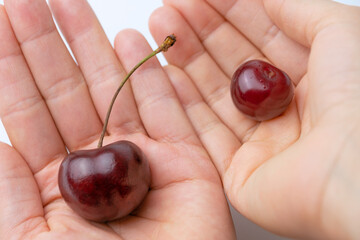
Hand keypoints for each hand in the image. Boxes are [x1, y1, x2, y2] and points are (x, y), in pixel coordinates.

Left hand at [0, 0, 235, 238]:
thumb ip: (8, 195)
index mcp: (58, 182)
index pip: (28, 112)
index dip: (11, 66)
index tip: (0, 23)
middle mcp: (99, 161)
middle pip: (68, 90)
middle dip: (47, 43)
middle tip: (29, 0)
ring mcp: (144, 156)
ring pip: (115, 89)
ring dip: (92, 46)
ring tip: (71, 4)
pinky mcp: (183, 158)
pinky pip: (167, 107)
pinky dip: (149, 74)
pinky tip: (130, 40)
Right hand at [149, 0, 359, 238]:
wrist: (355, 176)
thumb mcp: (340, 33)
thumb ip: (297, 10)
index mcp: (312, 79)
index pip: (259, 39)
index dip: (227, 13)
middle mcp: (284, 110)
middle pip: (231, 65)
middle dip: (199, 33)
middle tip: (169, 8)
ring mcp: (261, 143)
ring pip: (214, 96)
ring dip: (185, 62)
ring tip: (161, 29)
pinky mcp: (241, 173)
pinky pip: (206, 135)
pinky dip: (184, 105)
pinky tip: (166, 75)